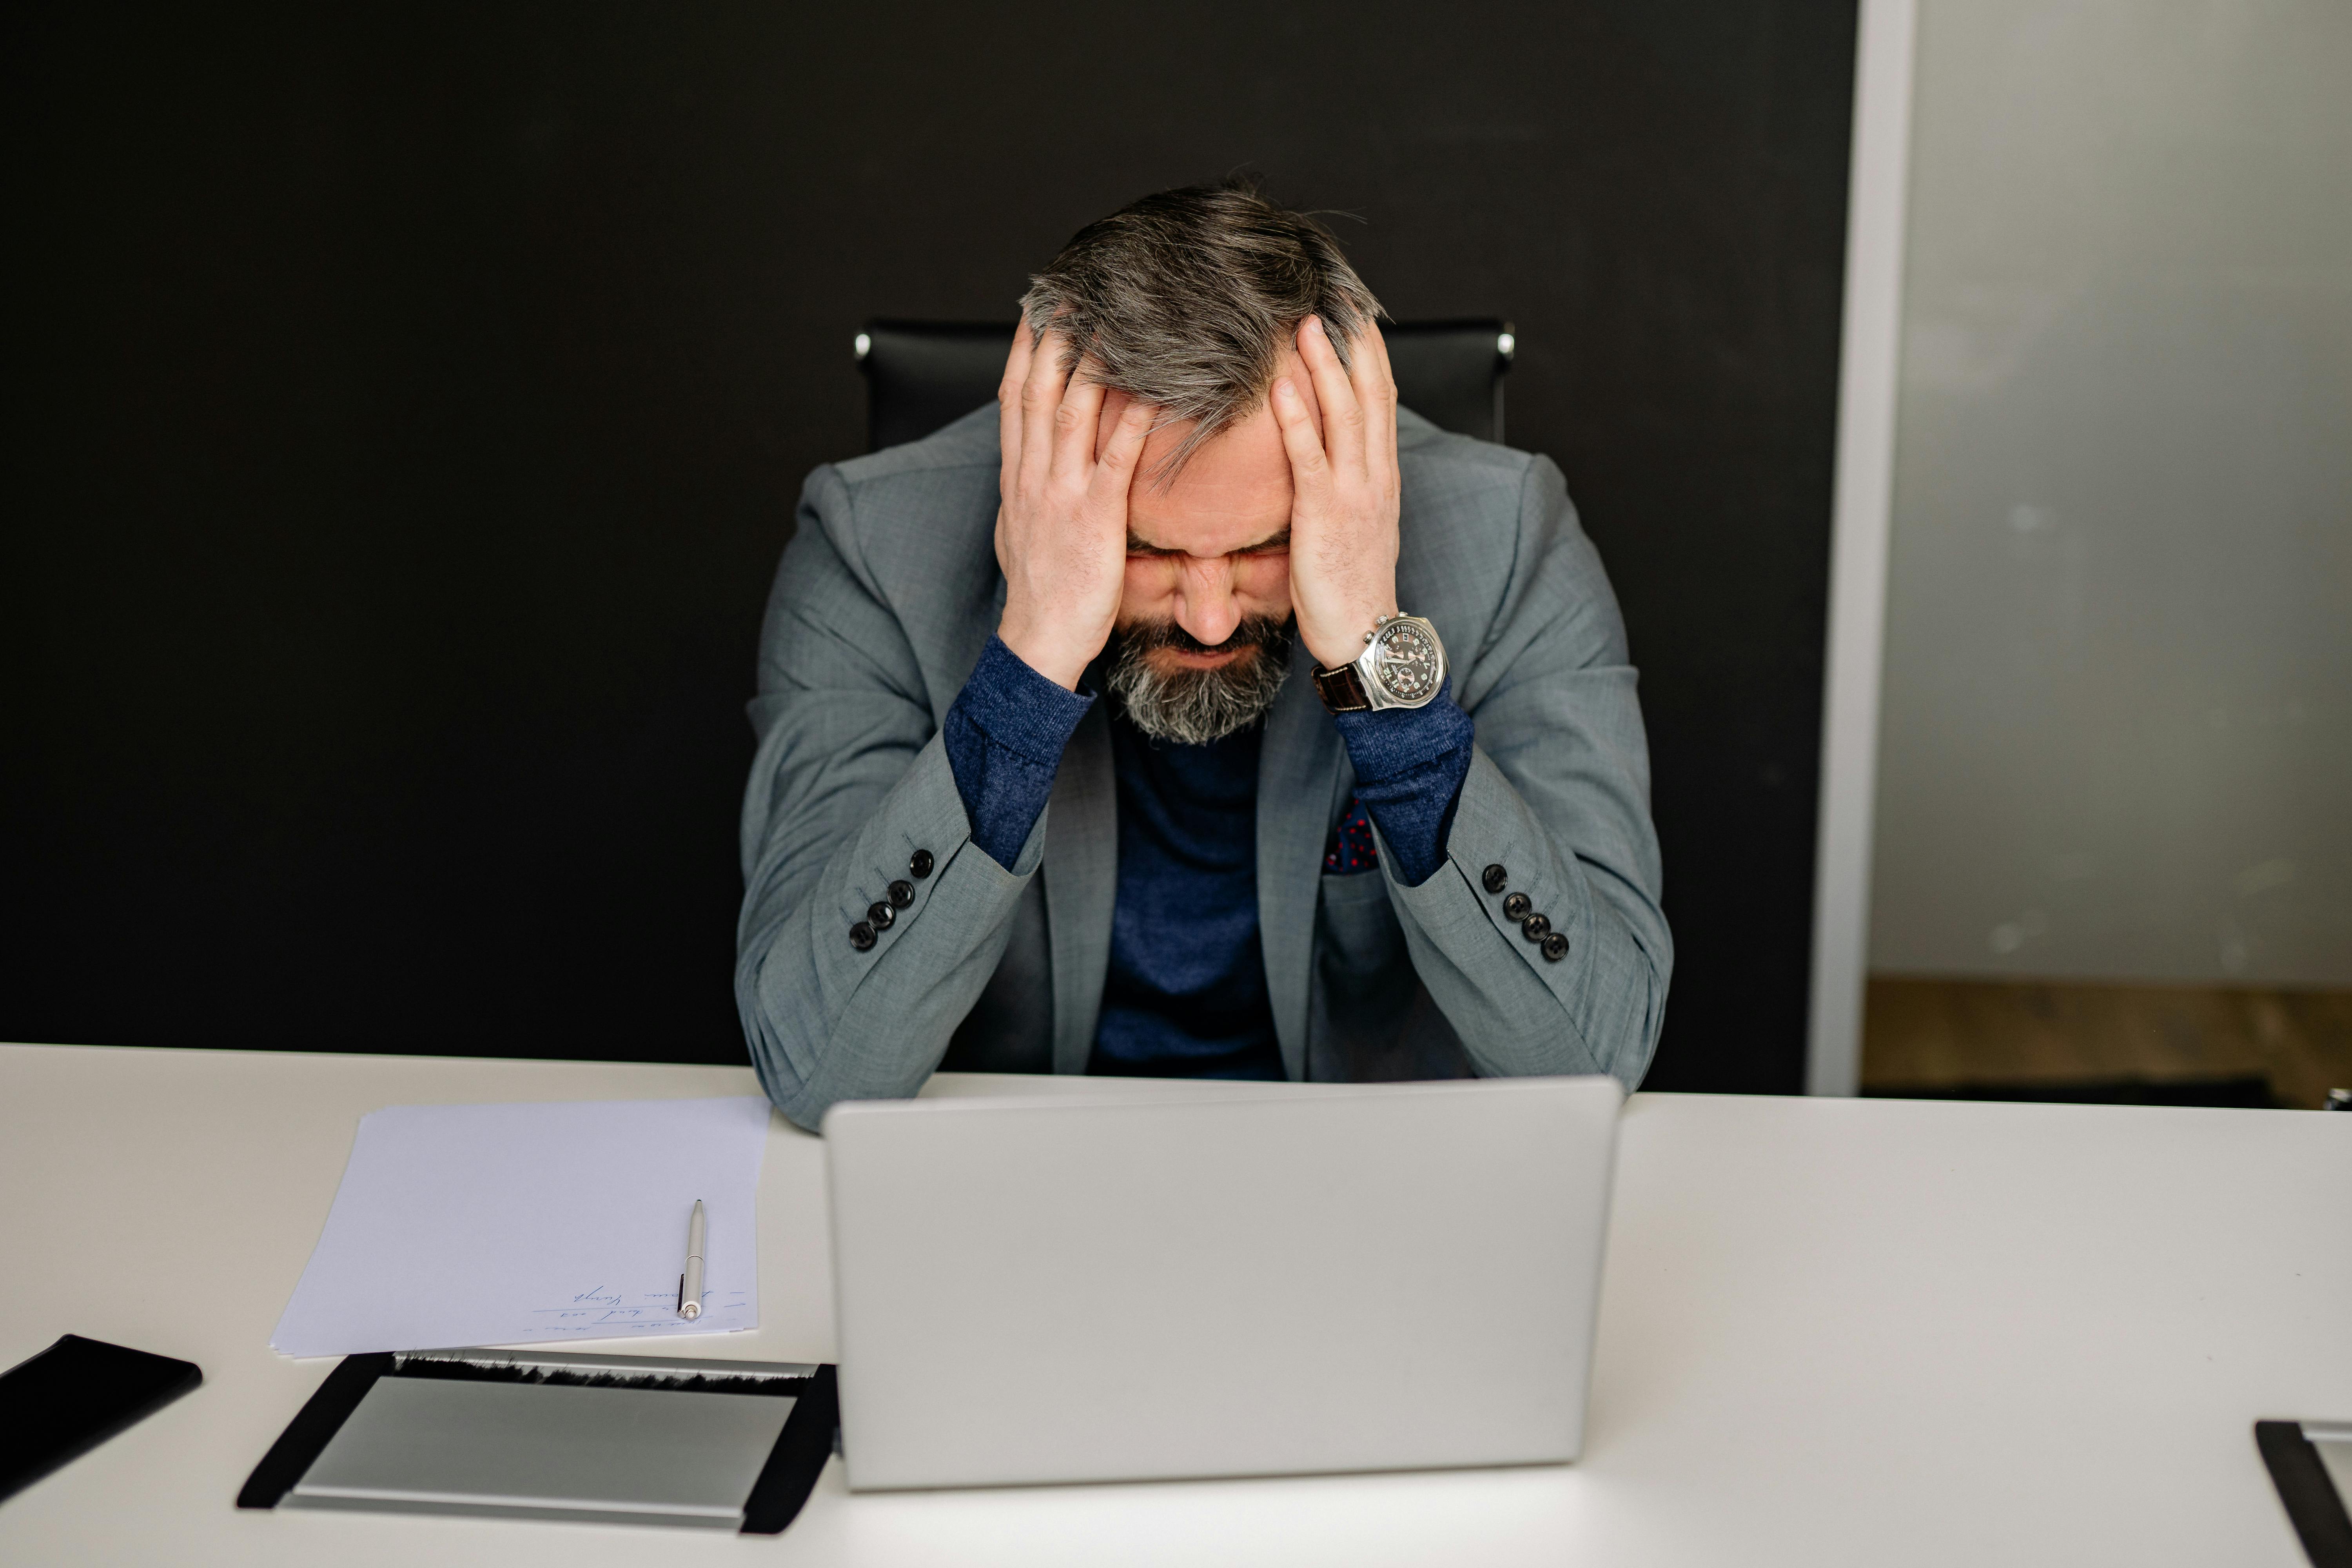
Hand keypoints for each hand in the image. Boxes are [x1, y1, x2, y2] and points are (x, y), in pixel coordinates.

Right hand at [992, 326, 1155, 689]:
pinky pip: (1116, 460)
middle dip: (1053, 336)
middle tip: (1073, 291)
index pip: (1013, 398)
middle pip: (1038, 390)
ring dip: (1091, 362)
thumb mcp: (1020, 528)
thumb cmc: (1040, 589)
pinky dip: (1134, 422)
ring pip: (1072, 411)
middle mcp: (1034, 475)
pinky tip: (1151, 392)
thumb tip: (1030, 463)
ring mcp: (1062, 493)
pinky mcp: (1095, 517)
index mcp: (1017, 476)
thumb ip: (1028, 489)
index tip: (1035, 309)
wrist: (1039, 639)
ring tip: (1111, 319)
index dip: (1022, 350)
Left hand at [1270, 316, 1401, 671]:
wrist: (1365, 633)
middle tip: (1336, 299)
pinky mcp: (1324, 514)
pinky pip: (1310, 457)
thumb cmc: (1351, 584)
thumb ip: (1346, 485)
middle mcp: (1376, 476)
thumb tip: (1325, 456)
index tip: (1356, 316)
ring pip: (1345, 414)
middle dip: (1355, 344)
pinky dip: (1297, 418)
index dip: (1372, 355)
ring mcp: (1354, 493)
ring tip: (1306, 324)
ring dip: (1326, 366)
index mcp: (1384, 476)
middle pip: (1372, 394)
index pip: (1383, 401)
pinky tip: (1282, 386)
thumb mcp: (1357, 524)